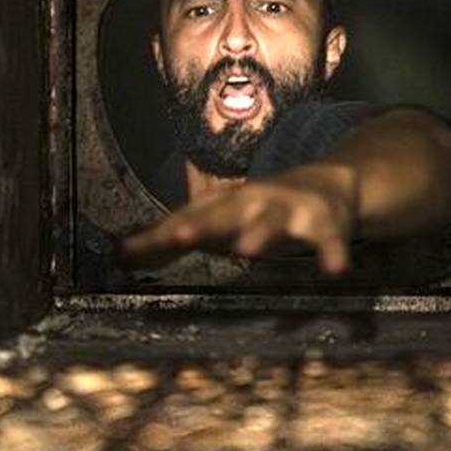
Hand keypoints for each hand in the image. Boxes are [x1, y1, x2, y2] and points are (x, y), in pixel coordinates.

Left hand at [119, 162, 357, 274]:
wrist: (329, 182)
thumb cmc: (259, 208)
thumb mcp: (217, 220)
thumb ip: (171, 239)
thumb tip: (116, 253)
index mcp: (225, 204)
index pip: (185, 220)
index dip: (157, 236)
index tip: (125, 253)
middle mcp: (254, 202)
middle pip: (223, 213)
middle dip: (200, 225)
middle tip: (177, 238)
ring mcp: (290, 210)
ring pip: (273, 222)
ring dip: (260, 234)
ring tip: (246, 251)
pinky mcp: (326, 223)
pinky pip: (330, 240)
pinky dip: (332, 252)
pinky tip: (334, 269)